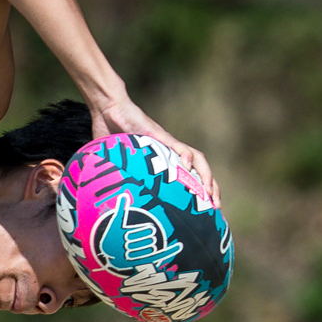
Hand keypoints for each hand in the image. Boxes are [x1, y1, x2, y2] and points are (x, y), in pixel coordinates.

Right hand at [89, 99, 220, 208]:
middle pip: (200, 170)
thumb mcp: (116, 165)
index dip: (199, 194)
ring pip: (196, 159)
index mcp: (164, 161)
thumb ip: (116, 180)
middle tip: (216, 207)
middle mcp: (170, 153)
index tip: (205, 212)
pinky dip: (186, 157)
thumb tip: (105, 200)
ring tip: (207, 191)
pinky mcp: (160, 136)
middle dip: (211, 189)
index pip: (189, 178)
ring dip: (205, 175)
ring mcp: (167, 144)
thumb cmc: (110, 134)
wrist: (108, 109)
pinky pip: (178, 147)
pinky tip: (187, 167)